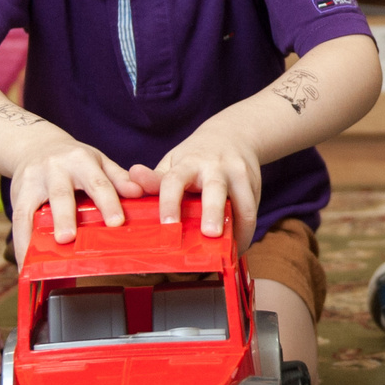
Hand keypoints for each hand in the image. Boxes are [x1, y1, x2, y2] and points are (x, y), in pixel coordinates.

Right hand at [7, 141, 149, 262]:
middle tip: (68, 239)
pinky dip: (20, 243)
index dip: (108, 202)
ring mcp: (33, 181)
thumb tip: (139, 193)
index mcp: (81, 161)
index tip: (117, 222)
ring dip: (33, 234)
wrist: (36, 145)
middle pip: (61, 194)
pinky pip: (17, 219)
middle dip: (64, 217)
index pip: (97, 183)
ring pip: (31, 208)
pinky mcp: (17, 193)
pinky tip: (24, 263)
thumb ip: (118, 178)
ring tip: (36, 256)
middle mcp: (55, 169)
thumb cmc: (74, 160)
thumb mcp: (99, 162)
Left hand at [153, 123, 263, 243]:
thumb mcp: (174, 162)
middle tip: (209, 234)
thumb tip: (131, 185)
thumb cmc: (195, 156)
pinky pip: (251, 212)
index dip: (169, 203)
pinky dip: (245, 233)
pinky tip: (237, 247)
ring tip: (232, 250)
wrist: (233, 134)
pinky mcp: (254, 184)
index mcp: (188, 163)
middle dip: (213, 211)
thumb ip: (155, 179)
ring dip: (238, 228)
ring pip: (241, 203)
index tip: (167, 225)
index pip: (174, 181)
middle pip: (214, 189)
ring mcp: (237, 175)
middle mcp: (214, 167)